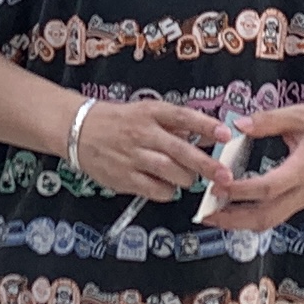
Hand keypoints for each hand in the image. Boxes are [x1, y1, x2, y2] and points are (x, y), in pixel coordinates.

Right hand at [62, 92, 232, 201]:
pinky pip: (155, 189)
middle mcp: (143, 133)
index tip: (226, 134)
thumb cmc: (117, 121)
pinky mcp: (125, 177)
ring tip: (189, 178)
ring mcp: (133, 156)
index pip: (183, 117)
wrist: (78, 130)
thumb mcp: (145, 111)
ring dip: (187, 179)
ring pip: (170, 172)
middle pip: (181, 150)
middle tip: (224, 175)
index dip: (206, 126)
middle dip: (206, 165)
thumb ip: (173, 124)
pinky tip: (168, 187)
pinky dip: (168, 191)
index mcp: (150, 112)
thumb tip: (205, 134)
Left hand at [203, 98, 303, 233]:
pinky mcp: (302, 199)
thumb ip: (267, 120)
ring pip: (269, 221)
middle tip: (205, 214)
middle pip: (265, 217)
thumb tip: (237, 125)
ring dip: (240, 222)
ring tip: (213, 216)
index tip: (217, 185)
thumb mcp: (300, 114)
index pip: (267, 187)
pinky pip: (275, 215)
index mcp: (303, 169)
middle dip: (233, 219)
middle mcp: (303, 190)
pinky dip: (252, 217)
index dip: (240, 190)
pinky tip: (234, 209)